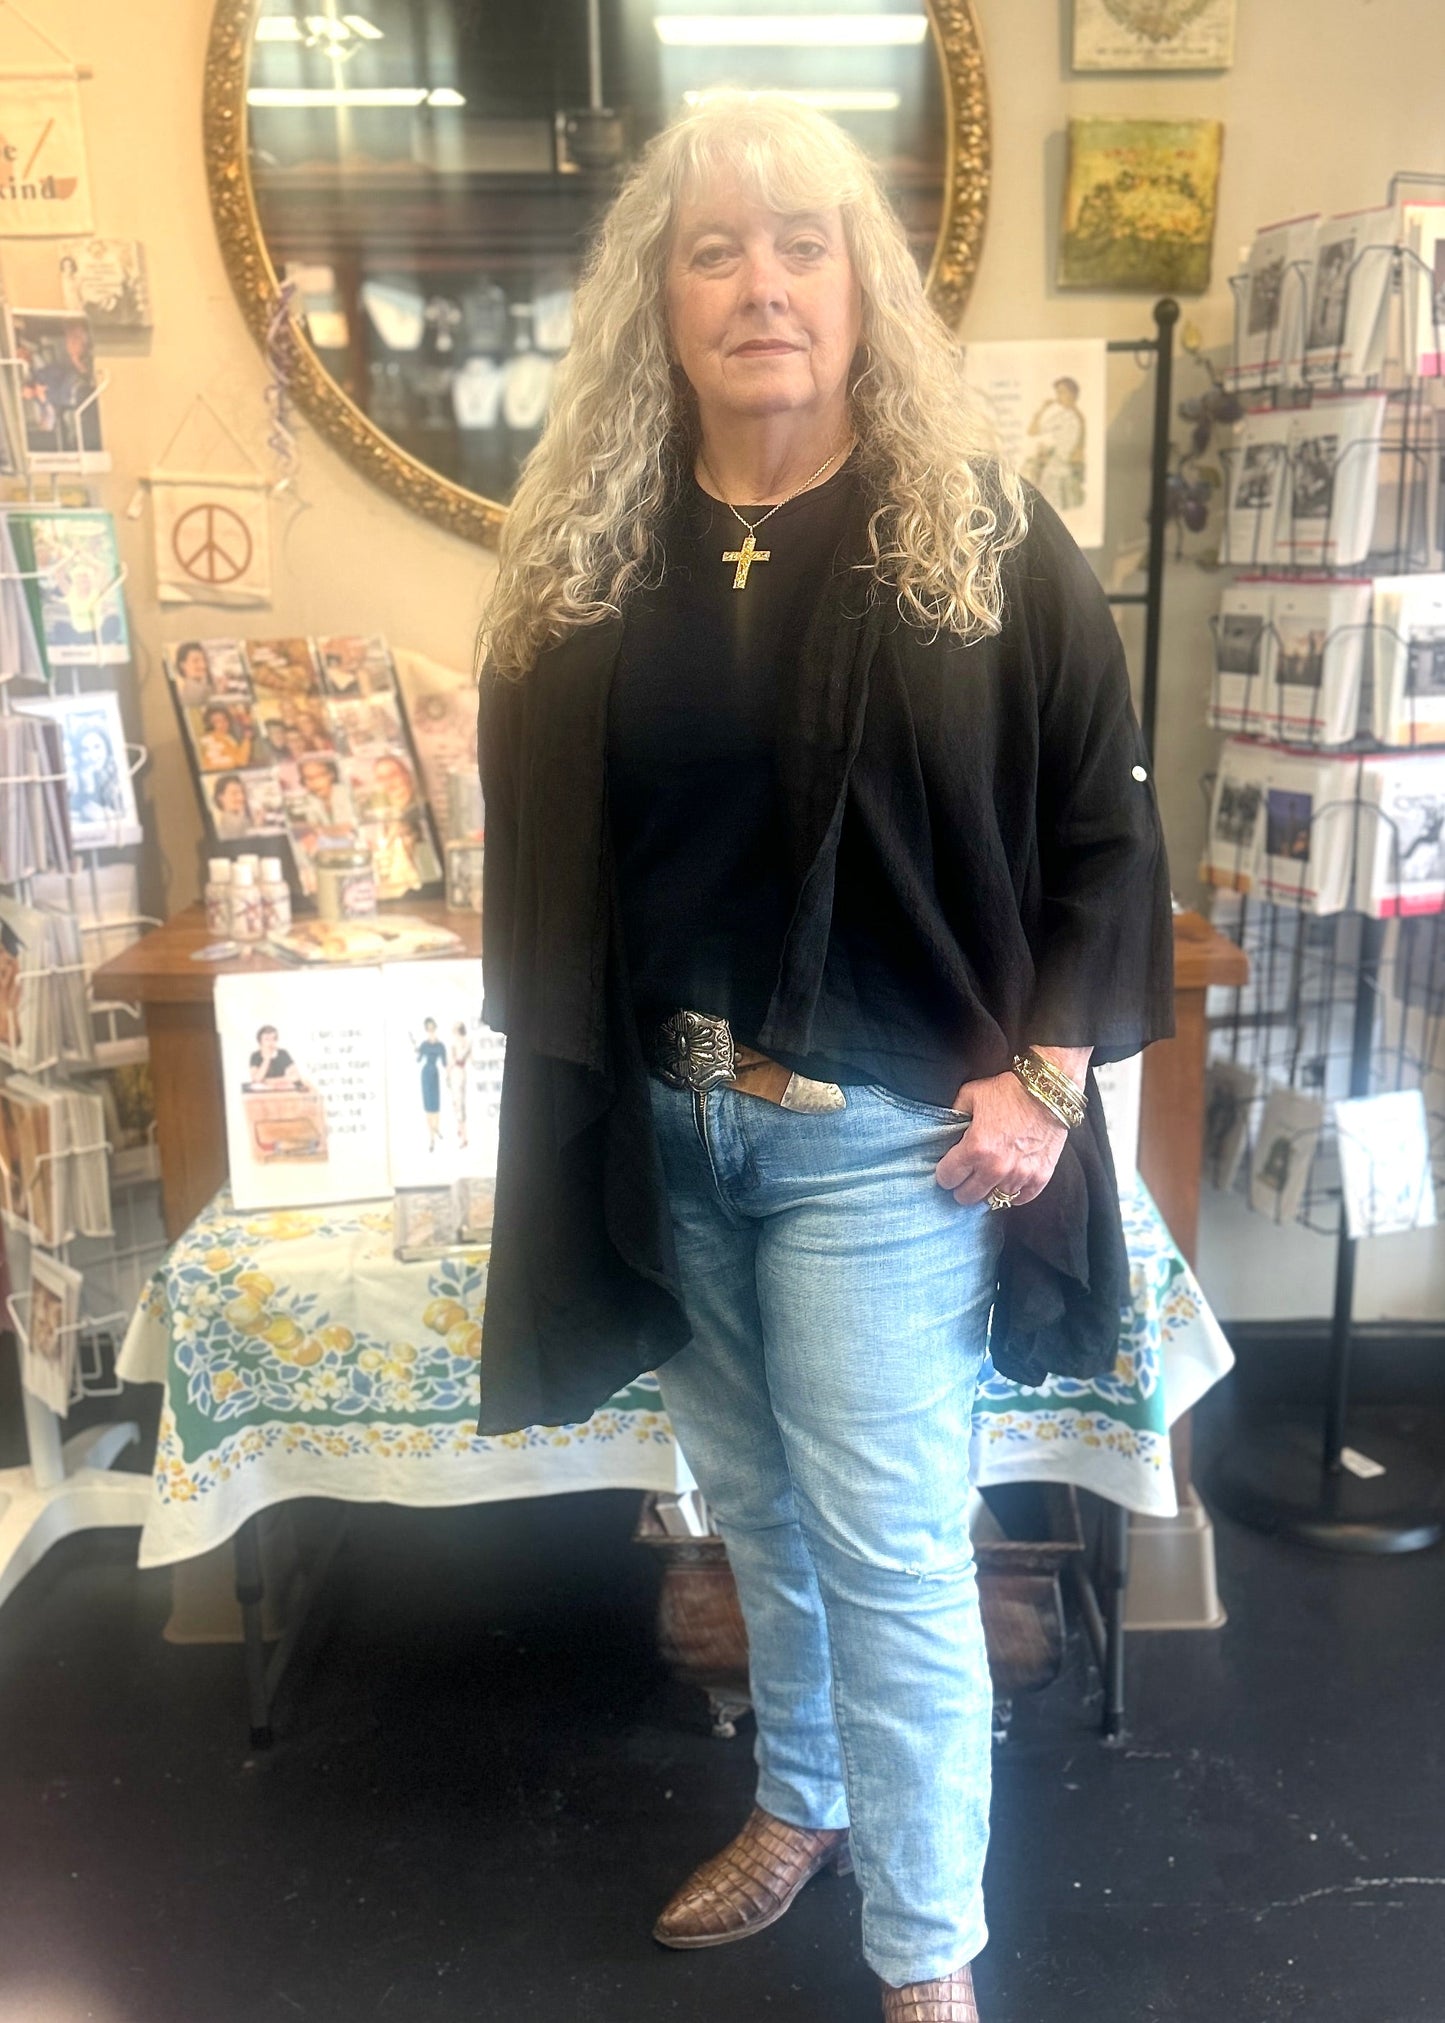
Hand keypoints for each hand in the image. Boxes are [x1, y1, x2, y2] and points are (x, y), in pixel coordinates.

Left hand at [934, 1070, 1068, 1207]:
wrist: (1049, 1091)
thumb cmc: (1010, 1091)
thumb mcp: (971, 1094)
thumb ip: (954, 1114)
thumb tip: (945, 1129)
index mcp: (975, 1148)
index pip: (947, 1178)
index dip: (945, 1173)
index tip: (949, 1168)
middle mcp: (996, 1168)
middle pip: (967, 1196)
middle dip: (961, 1187)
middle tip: (966, 1177)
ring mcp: (1020, 1175)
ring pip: (993, 1200)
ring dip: (988, 1190)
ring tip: (987, 1178)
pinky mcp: (1040, 1177)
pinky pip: (1020, 1199)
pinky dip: (1013, 1194)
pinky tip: (1008, 1182)